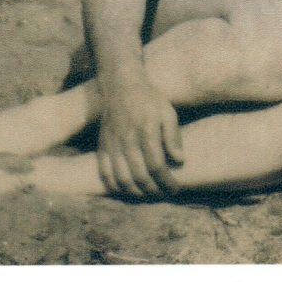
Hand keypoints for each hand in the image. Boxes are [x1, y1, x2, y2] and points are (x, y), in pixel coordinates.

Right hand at [97, 75, 182, 197]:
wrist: (122, 86)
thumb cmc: (149, 100)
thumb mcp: (168, 113)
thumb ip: (173, 137)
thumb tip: (180, 161)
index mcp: (146, 133)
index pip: (157, 166)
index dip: (167, 181)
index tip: (176, 188)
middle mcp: (127, 142)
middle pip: (140, 176)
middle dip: (154, 190)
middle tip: (164, 194)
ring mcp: (112, 145)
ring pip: (121, 179)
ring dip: (135, 192)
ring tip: (148, 195)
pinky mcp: (102, 147)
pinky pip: (104, 173)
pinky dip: (114, 186)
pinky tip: (126, 190)